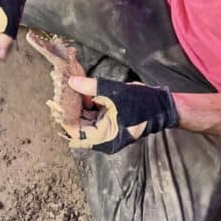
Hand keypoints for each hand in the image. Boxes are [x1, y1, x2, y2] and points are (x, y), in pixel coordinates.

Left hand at [62, 76, 178, 153]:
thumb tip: (71, 82)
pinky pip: (93, 113)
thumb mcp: (114, 93)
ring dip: (77, 104)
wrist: (162, 104)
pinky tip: (80, 89)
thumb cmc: (141, 103)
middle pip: (78, 125)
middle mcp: (102, 137)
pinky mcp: (108, 120)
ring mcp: (105, 129)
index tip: (58, 100)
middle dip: (70, 109)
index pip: (76, 131)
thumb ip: (91, 87)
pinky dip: (86, 103)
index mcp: (103, 138)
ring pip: (84, 118)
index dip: (66, 116)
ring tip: (69, 88)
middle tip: (61, 91)